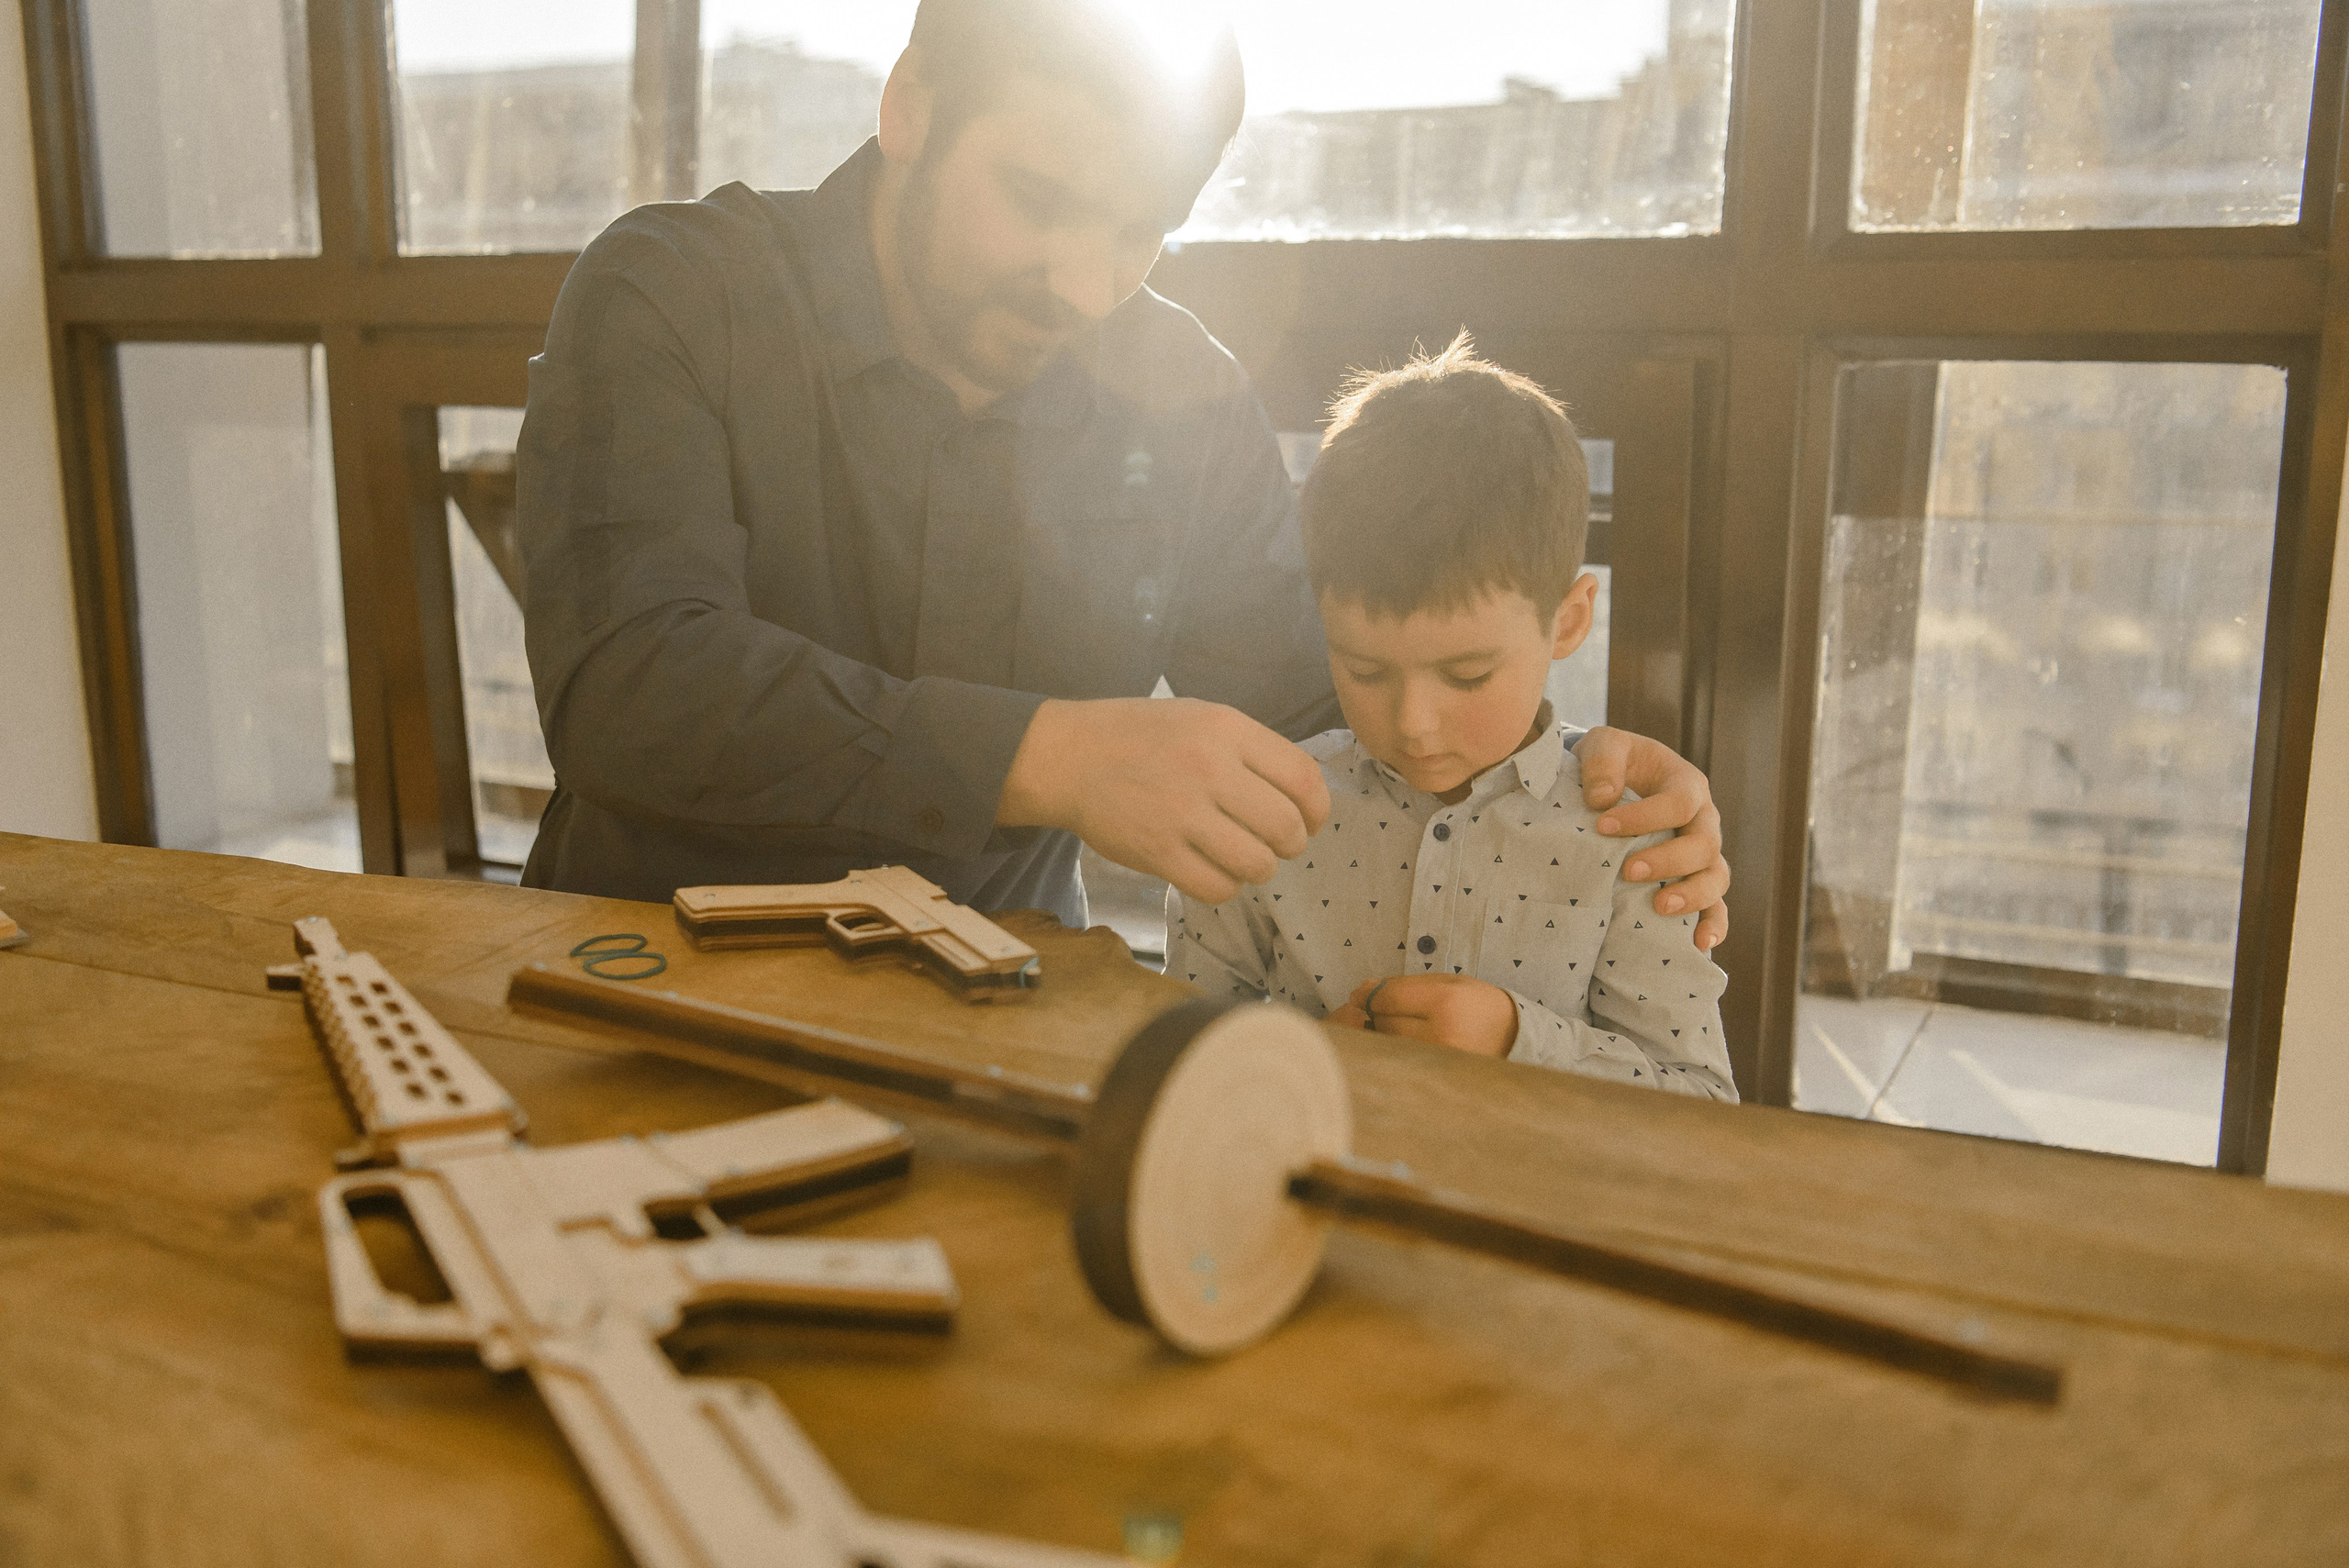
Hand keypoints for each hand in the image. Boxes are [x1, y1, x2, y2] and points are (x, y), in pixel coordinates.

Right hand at [997, 697, 1330, 904]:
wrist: (1070, 757)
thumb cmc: (1143, 738)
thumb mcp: (1202, 718)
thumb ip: (1253, 750)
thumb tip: (1305, 797)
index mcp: (1227, 729)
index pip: (1303, 778)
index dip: (1317, 810)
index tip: (1309, 821)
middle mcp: (1209, 767)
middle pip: (1286, 827)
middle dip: (1292, 845)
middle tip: (1275, 845)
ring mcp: (1182, 812)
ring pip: (1257, 863)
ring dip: (1259, 868)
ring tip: (1242, 858)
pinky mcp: (1157, 851)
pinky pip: (1218, 888)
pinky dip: (1225, 886)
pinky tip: (1213, 871)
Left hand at [1329, 974, 1517, 1057]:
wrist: (1512, 1034)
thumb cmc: (1476, 1002)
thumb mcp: (1446, 982)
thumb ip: (1403, 985)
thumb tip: (1363, 988)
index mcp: (1443, 1002)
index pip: (1388, 1000)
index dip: (1367, 996)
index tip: (1357, 995)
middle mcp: (1440, 1033)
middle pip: (1385, 1023)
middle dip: (1376, 1014)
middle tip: (1381, 1009)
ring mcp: (1439, 1059)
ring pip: (1390, 1045)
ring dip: (1383, 1034)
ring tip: (1398, 1025)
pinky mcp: (1438, 1075)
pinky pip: (1403, 1061)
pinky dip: (1396, 1051)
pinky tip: (1404, 1042)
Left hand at [1571, 727, 1730, 950]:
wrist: (1615, 783)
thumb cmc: (1613, 764)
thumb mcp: (1605, 746)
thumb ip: (1603, 762)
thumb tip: (1601, 799)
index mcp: (1686, 785)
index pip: (1680, 802)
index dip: (1646, 816)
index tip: (1603, 825)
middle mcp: (1703, 821)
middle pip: (1704, 845)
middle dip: (1669, 861)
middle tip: (1629, 871)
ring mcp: (1703, 855)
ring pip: (1717, 878)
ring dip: (1693, 895)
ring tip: (1660, 908)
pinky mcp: (1695, 881)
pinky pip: (1716, 908)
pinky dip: (1713, 926)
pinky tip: (1699, 945)